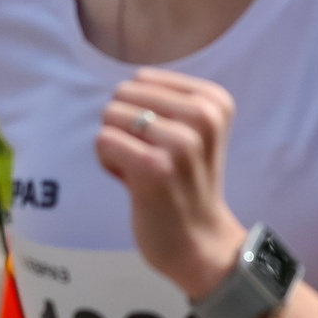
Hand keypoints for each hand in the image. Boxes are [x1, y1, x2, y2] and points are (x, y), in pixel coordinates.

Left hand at [97, 70, 245, 299]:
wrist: (197, 239)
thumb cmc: (182, 180)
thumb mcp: (189, 130)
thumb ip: (161, 99)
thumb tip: (124, 83)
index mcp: (214, 101)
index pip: (142, 78)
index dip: (140, 110)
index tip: (164, 142)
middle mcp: (204, 116)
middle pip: (123, 94)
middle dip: (124, 127)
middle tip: (150, 158)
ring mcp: (181, 143)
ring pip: (110, 115)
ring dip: (116, 146)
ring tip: (143, 170)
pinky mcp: (154, 167)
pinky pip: (103, 140)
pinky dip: (108, 163)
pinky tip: (133, 183)